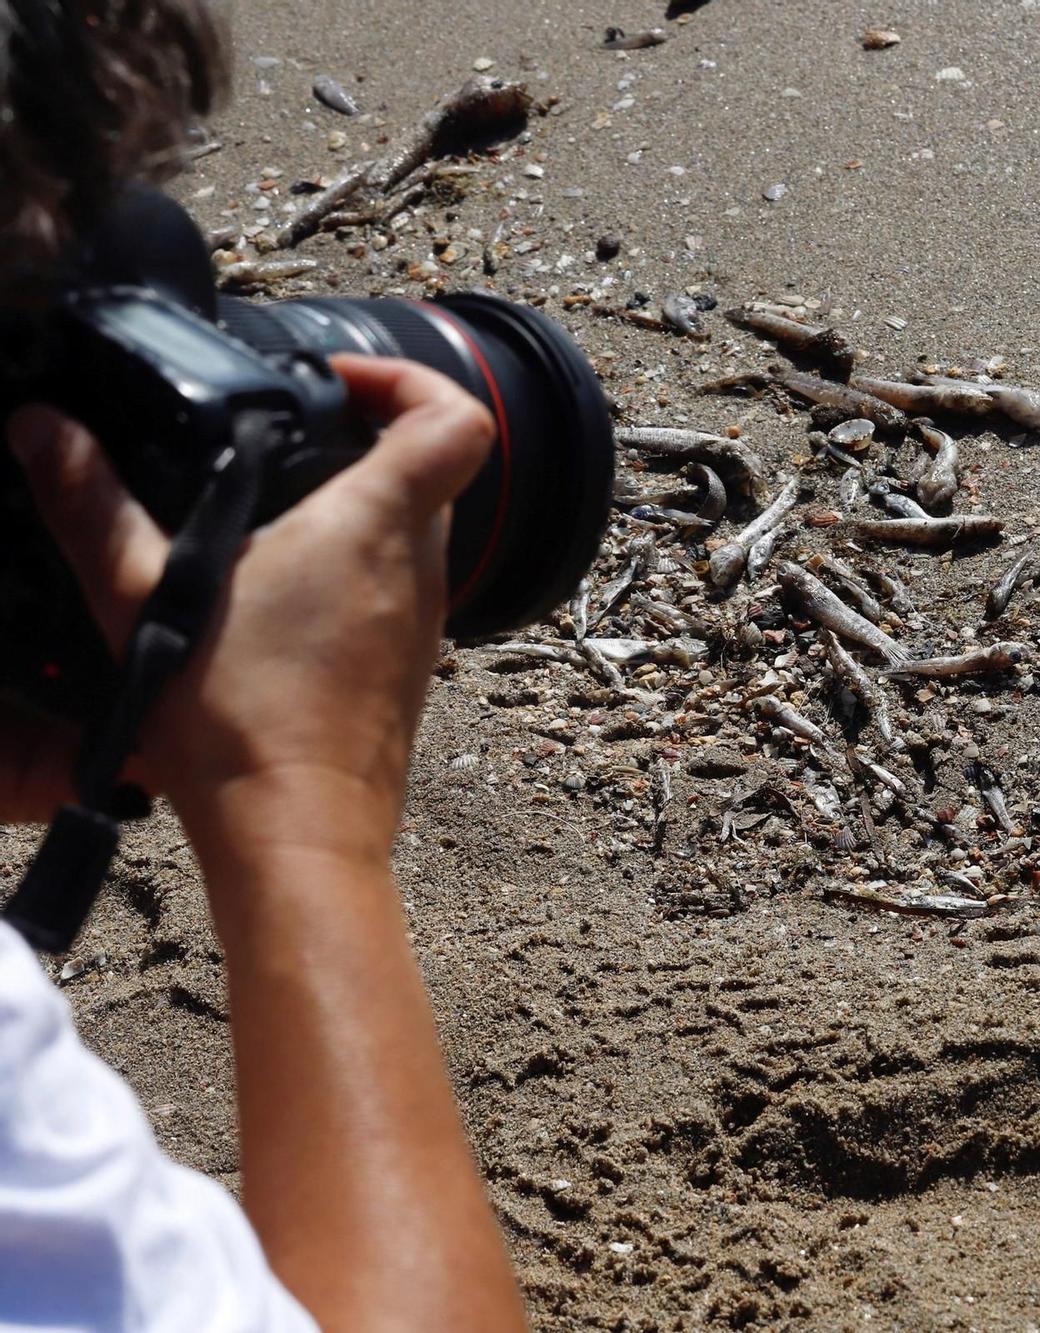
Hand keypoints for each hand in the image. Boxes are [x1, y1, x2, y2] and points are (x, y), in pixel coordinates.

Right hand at [5, 356, 491, 876]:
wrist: (298, 832)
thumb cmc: (240, 723)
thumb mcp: (142, 597)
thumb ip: (90, 504)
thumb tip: (41, 428)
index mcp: (378, 524)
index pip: (457, 419)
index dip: (409, 379)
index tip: (337, 382)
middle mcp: (417, 566)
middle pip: (428, 468)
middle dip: (362, 440)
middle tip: (280, 442)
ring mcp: (422, 619)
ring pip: (410, 532)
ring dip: (351, 510)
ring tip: (261, 517)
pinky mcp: (407, 665)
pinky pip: (392, 590)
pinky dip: (347, 573)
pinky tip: (272, 597)